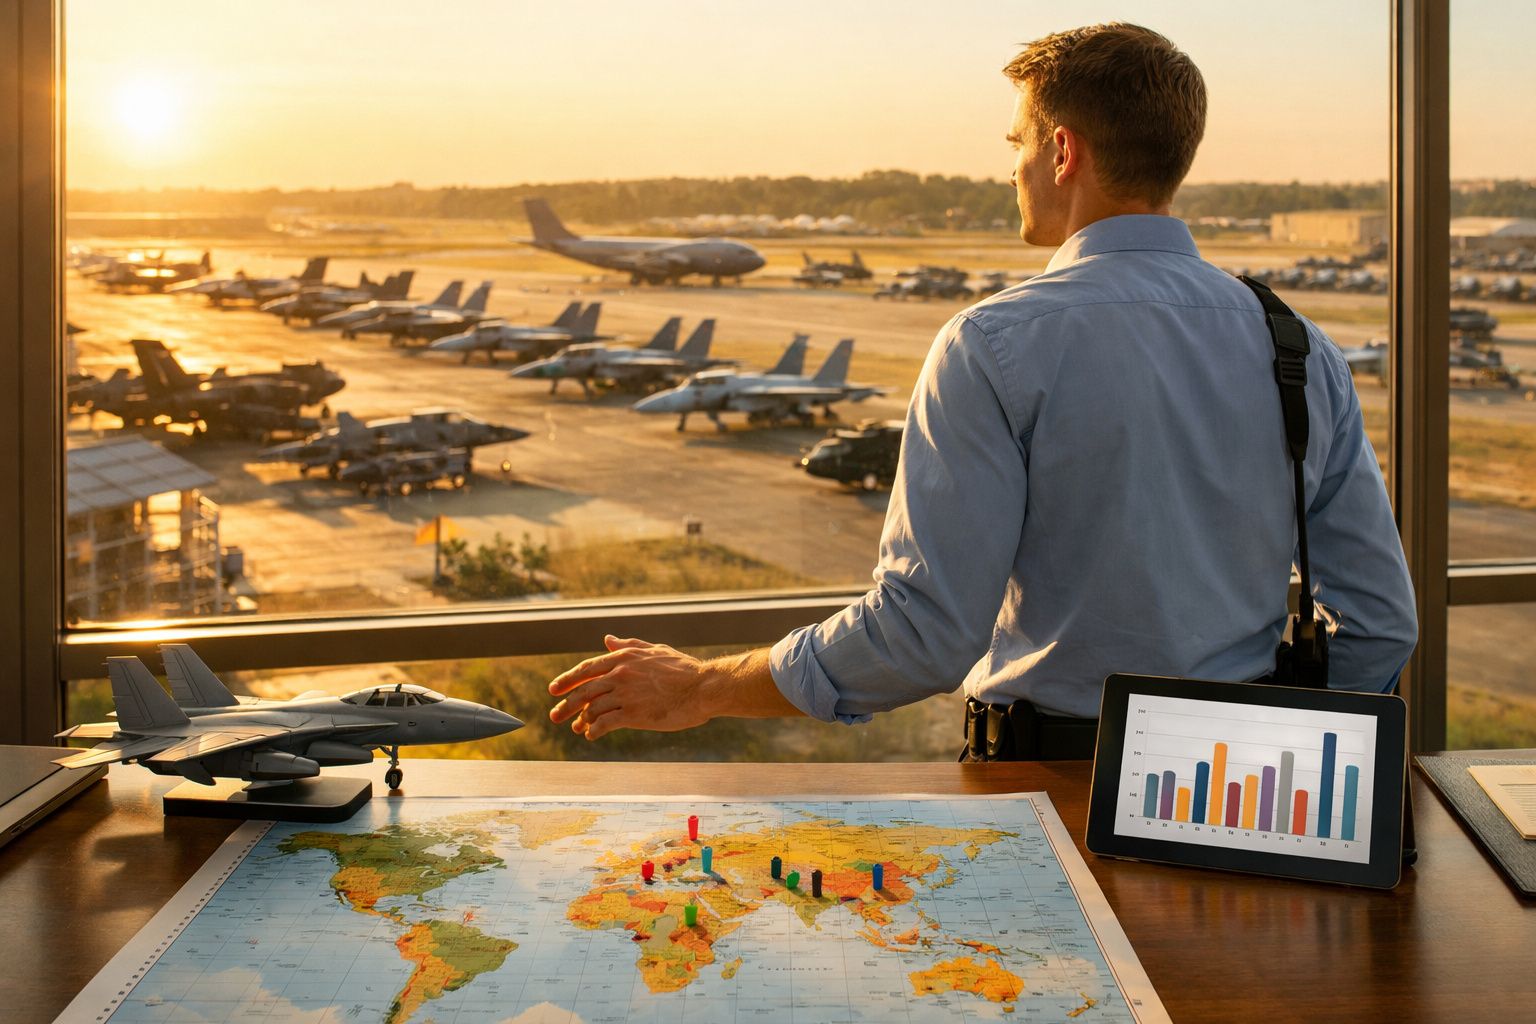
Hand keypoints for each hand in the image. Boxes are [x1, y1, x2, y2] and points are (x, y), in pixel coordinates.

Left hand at [548, 635, 714, 740]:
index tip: (554, 690)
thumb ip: (628, 644)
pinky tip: (592, 735)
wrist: (702, 688)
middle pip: (583, 691)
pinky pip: (604, 723)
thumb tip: (607, 639)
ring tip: (577, 728)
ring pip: (591, 708)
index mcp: (623, 657)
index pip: (586, 669)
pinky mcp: (633, 714)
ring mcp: (625, 694)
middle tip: (554, 716)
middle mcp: (620, 674)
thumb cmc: (683, 669)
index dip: (567, 680)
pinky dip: (594, 730)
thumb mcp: (654, 650)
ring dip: (581, 720)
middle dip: (565, 705)